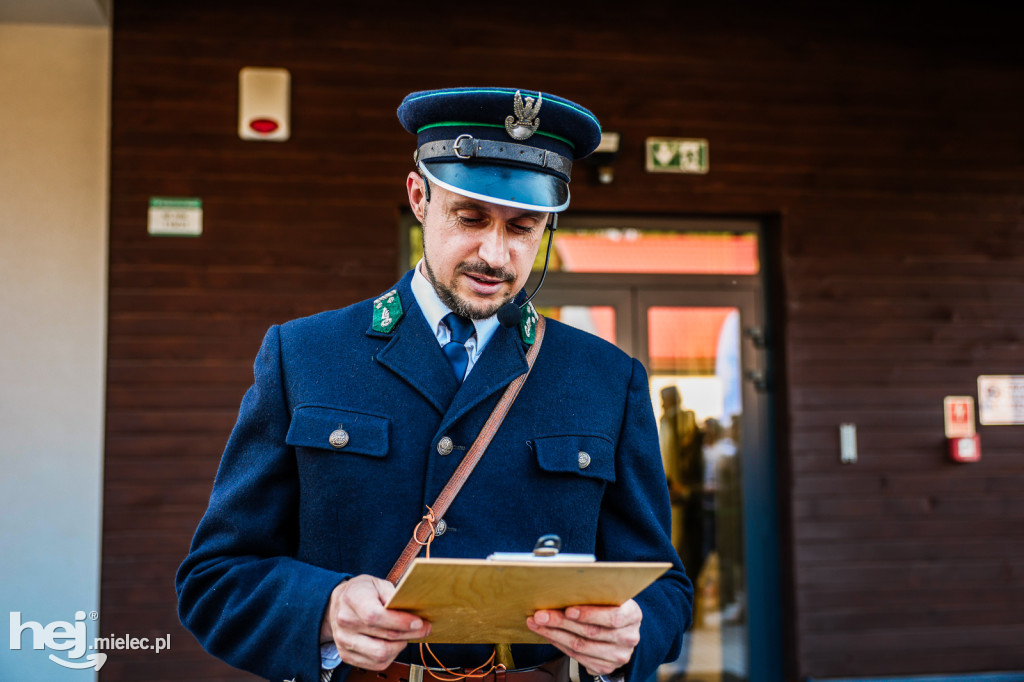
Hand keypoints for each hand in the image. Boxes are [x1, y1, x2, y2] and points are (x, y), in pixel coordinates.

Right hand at [321, 574, 431, 670]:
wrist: (337, 604)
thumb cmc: (360, 592)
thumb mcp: (377, 583)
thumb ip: (393, 595)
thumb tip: (412, 608)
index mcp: (352, 599)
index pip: (376, 616)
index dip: (400, 621)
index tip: (418, 622)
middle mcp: (345, 622)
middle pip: (383, 637)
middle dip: (409, 634)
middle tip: (423, 628)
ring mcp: (344, 641)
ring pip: (381, 654)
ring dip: (400, 646)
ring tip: (405, 635)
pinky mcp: (346, 655)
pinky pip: (375, 664)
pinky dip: (390, 656)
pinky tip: (393, 644)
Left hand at [526, 600, 641, 676]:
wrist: (621, 631)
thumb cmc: (611, 607)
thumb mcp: (610, 596)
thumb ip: (595, 593)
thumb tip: (564, 587)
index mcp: (633, 615)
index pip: (613, 617)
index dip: (589, 614)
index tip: (568, 609)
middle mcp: (629, 637)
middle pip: (591, 632)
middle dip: (561, 622)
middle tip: (541, 614)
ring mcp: (618, 655)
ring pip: (581, 646)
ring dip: (554, 634)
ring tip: (538, 623)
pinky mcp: (606, 667)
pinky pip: (577, 657)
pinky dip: (559, 644)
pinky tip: (548, 634)